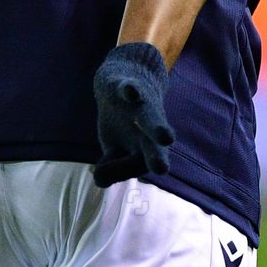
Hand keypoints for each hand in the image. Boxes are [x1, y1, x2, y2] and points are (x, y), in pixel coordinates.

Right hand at [92, 41, 174, 185]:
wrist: (126, 86)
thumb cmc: (123, 126)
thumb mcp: (114, 150)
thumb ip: (111, 168)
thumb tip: (100, 180)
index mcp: (147, 151)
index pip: (136, 166)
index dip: (119, 170)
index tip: (99, 176)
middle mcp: (149, 132)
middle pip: (155, 147)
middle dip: (158, 158)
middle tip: (161, 169)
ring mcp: (141, 108)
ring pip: (150, 118)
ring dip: (157, 127)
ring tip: (167, 137)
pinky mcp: (130, 87)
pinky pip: (131, 88)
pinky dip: (131, 90)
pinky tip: (131, 93)